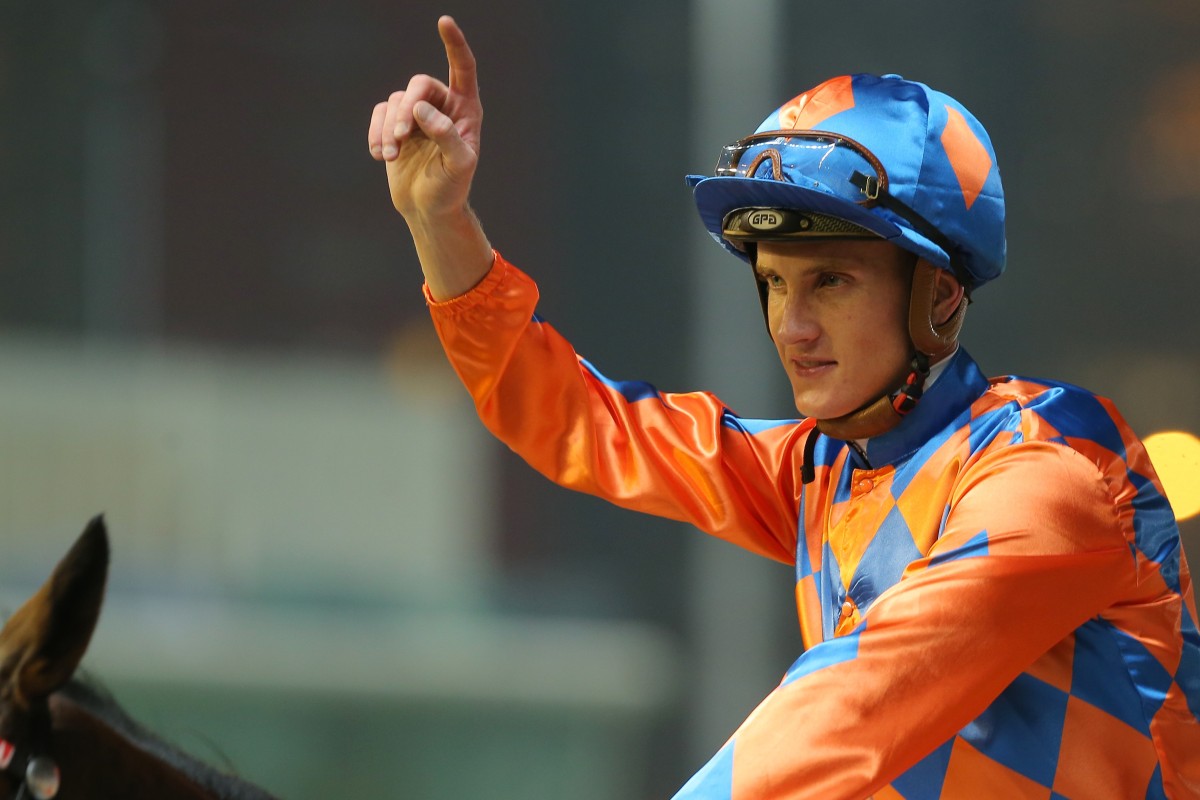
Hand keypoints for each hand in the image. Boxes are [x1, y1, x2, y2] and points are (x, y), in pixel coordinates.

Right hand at [368, 15, 481, 221]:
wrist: (428, 208)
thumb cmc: (451, 187)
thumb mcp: (459, 165)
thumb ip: (445, 135)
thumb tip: (421, 110)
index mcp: (466, 110)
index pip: (463, 69)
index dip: (454, 44)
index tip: (443, 22)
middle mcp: (441, 105)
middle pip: (418, 85)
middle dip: (406, 110)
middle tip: (400, 137)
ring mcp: (416, 114)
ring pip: (395, 102)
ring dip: (388, 130)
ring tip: (391, 156)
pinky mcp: (394, 125)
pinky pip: (379, 115)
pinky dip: (376, 134)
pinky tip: (380, 156)